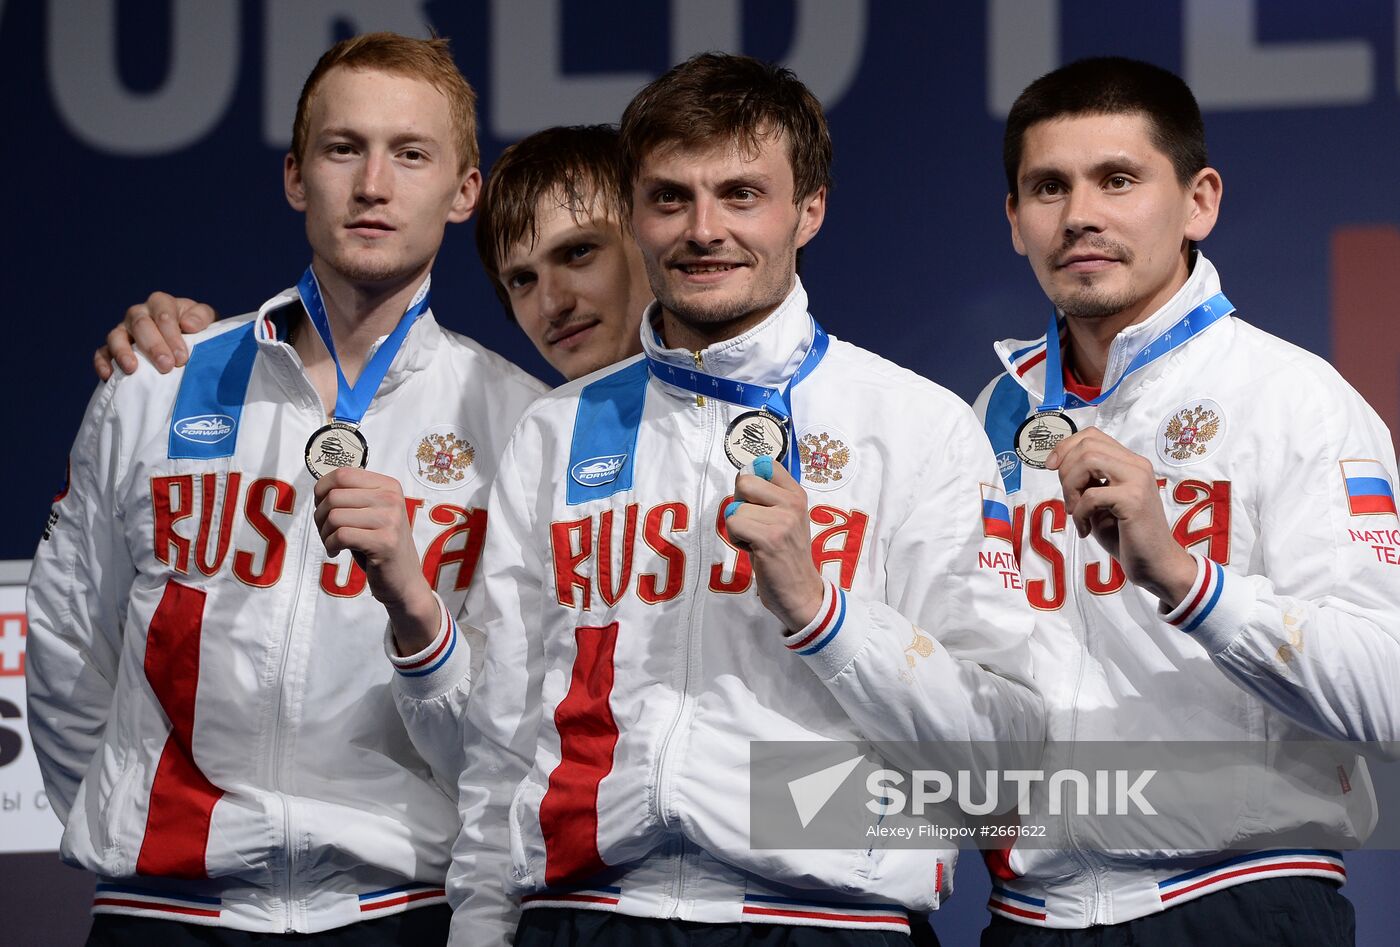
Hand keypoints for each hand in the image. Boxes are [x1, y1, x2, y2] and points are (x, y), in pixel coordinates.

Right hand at [95, 292, 216, 379]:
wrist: (186, 347)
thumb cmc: (198, 332)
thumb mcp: (208, 320)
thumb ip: (202, 317)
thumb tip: (189, 325)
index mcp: (161, 304)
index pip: (163, 314)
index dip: (171, 335)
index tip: (182, 357)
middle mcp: (139, 314)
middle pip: (140, 324)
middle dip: (153, 346)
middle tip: (166, 366)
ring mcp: (123, 330)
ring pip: (116, 336)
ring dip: (123, 352)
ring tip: (132, 369)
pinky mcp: (112, 348)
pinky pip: (102, 353)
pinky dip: (103, 363)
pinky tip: (108, 375)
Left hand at [312, 467, 440, 653]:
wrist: (404, 580)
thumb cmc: (378, 545)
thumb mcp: (369, 513)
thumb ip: (351, 496)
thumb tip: (319, 488)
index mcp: (388, 485)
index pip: (341, 474)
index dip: (321, 490)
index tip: (323, 508)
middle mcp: (392, 498)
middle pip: (334, 496)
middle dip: (320, 516)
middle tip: (326, 531)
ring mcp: (390, 520)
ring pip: (334, 516)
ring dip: (324, 533)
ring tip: (332, 542)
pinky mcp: (384, 542)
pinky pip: (341, 536)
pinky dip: (331, 545)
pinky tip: (337, 552)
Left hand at [724, 455, 824, 629]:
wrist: (801, 591)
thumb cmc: (786, 554)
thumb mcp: (787, 518)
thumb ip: (769, 496)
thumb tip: (743, 474)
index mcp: (797, 494)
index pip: (765, 464)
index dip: (750, 482)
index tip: (756, 502)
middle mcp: (793, 503)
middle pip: (745, 481)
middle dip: (739, 503)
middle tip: (753, 524)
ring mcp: (783, 520)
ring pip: (735, 507)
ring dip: (737, 527)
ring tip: (756, 541)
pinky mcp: (769, 539)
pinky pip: (734, 524)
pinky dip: (736, 539)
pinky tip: (753, 549)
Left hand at [1047, 427, 1196, 605]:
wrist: (1155, 563)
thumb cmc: (1125, 535)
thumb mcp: (1100, 501)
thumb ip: (1086, 480)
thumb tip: (1058, 463)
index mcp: (1130, 462)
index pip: (1092, 435)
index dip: (1065, 447)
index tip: (1051, 467)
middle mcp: (1137, 465)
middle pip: (1087, 445)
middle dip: (1065, 471)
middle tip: (1068, 500)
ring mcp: (1137, 480)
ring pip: (1088, 462)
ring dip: (1070, 488)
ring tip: (1074, 512)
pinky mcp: (1133, 500)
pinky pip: (1091, 495)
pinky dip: (1079, 514)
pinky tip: (1085, 530)